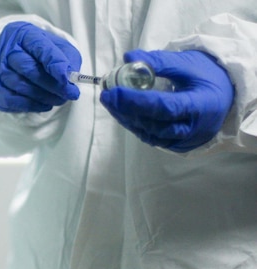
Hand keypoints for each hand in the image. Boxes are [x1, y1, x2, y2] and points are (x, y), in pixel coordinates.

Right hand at [0, 21, 80, 112]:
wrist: (12, 56)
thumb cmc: (37, 51)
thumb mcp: (56, 45)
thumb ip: (67, 57)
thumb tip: (72, 77)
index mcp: (24, 34)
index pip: (39, 48)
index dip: (55, 64)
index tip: (69, 79)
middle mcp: (7, 50)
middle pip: (28, 69)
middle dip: (52, 84)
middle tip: (69, 93)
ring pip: (20, 85)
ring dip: (44, 96)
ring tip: (60, 99)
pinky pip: (11, 100)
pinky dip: (30, 105)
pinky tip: (45, 105)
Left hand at [100, 49, 233, 152]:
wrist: (226, 96)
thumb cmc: (207, 77)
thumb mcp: (187, 63)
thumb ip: (158, 61)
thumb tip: (128, 57)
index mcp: (200, 105)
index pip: (163, 107)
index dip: (136, 101)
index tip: (114, 92)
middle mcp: (193, 128)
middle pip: (153, 124)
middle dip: (126, 111)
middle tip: (107, 96)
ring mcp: (185, 140)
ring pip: (149, 134)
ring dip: (127, 119)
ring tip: (112, 103)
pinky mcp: (177, 146)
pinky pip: (152, 138)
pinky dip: (135, 125)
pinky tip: (123, 113)